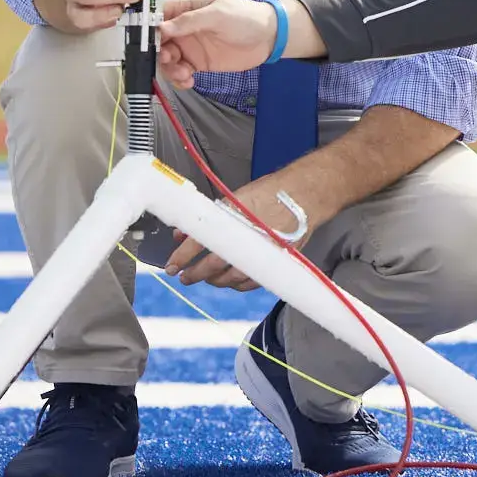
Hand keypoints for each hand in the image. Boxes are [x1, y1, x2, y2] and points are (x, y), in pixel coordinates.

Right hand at [158, 0, 278, 87]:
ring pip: (166, 59)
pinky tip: (188, 81)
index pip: (157, 14)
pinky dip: (179, 79)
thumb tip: (161, 27)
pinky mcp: (197, 63)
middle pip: (157, 40)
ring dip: (169, 69)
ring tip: (183, 73)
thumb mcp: (217, 14)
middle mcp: (183, 28)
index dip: (146, 26)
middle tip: (169, 59)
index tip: (143, 40)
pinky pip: (180, 72)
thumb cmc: (244, 17)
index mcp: (185, 8)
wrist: (268, 37)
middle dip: (157, 52)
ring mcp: (189, 46)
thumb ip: (189, 21)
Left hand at [162, 180, 303, 290]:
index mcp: (233, 220)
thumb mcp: (236, 199)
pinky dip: (238, 284)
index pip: (199, 242)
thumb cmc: (272, 192)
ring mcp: (261, 255)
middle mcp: (246, 240)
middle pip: (212, 266)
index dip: (181, 256)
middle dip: (194, 274)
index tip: (172, 265)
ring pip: (230, 279)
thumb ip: (211, 217)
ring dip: (215, 281)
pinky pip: (251, 283)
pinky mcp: (274, 263)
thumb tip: (187, 230)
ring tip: (206, 279)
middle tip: (184, 277)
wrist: (305, 195)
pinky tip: (231, 281)